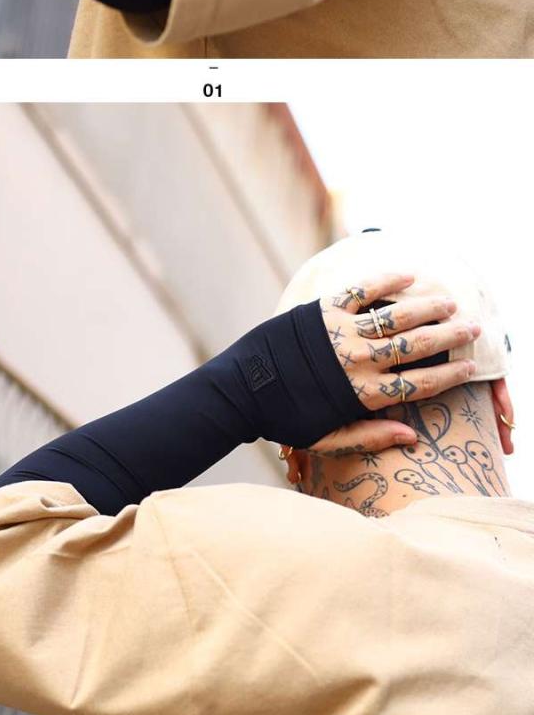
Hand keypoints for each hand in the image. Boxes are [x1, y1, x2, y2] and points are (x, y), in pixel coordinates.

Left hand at [279, 271, 481, 474]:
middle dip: (449, 337)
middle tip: (472, 328)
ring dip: (427, 307)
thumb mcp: (327, 439)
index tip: (469, 368)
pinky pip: (361, 291)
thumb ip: (372, 438)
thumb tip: (413, 436)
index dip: (449, 376)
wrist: (242, 389)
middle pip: (416, 347)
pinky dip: (386, 281)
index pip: (419, 385)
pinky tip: (408, 275)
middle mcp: (357, 362)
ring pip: (396, 317)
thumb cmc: (286, 418)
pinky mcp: (322, 309)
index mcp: (362, 395)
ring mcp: (341, 333)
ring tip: (449, 301)